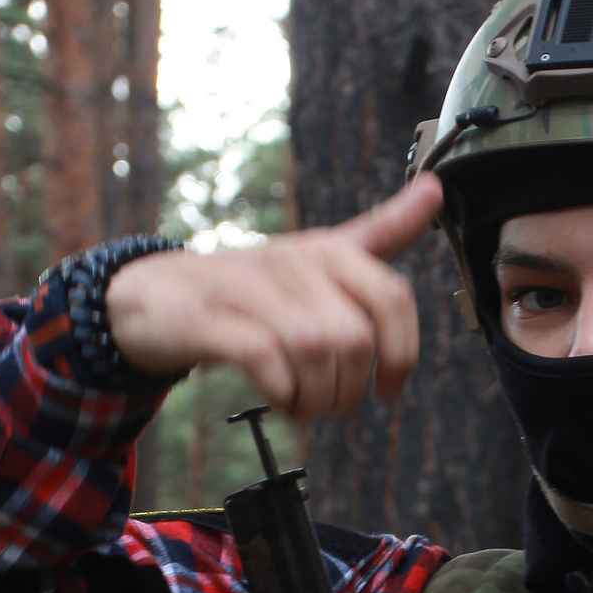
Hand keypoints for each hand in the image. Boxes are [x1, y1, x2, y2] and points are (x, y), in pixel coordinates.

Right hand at [104, 172, 441, 415]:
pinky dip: (281, 393)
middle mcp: (293, 264)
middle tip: (332, 401)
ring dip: (316, 397)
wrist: (155, 293)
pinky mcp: (210, 319)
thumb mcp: (320, 255)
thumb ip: (381, 231)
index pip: (391, 297)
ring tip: (304, 404)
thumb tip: (437, 188)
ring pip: (315, 350)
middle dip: (350, 387)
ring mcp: (249, 289)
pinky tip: (279, 398)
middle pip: (354, 338)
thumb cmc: (251, 285)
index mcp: (328, 251)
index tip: (391, 388)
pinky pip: (266, 360)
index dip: (402, 352)